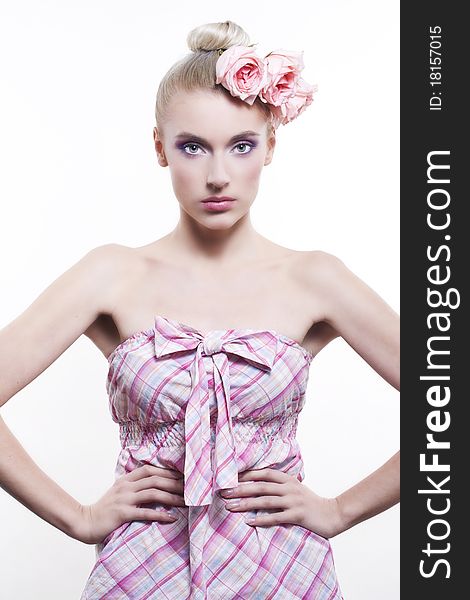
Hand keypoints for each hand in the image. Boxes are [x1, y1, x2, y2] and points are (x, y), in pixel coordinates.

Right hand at [76, 465, 185, 544]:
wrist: (86, 522)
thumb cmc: (105, 509)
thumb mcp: (118, 491)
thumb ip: (132, 485)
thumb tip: (153, 483)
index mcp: (126, 479)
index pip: (150, 469)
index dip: (166, 472)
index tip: (181, 477)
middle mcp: (126, 486)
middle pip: (155, 480)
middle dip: (174, 484)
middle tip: (189, 489)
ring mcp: (125, 499)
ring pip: (153, 493)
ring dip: (171, 497)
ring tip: (185, 502)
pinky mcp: (123, 513)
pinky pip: (145, 513)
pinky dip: (160, 515)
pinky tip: (171, 518)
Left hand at [219, 468, 343, 538]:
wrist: (333, 514)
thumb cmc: (311, 503)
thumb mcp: (296, 489)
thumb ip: (281, 485)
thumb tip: (260, 485)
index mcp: (288, 480)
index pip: (264, 473)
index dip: (247, 475)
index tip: (231, 478)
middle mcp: (289, 488)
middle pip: (260, 486)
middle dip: (241, 489)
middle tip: (224, 492)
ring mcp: (293, 501)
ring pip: (265, 501)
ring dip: (246, 504)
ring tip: (231, 507)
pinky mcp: (297, 515)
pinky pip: (275, 517)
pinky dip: (261, 520)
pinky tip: (249, 523)